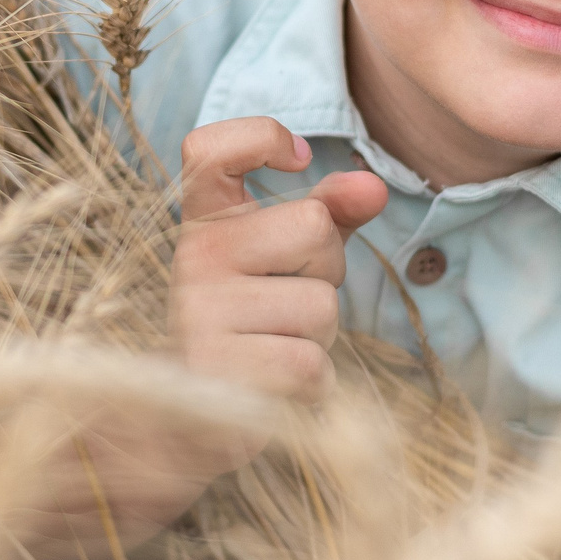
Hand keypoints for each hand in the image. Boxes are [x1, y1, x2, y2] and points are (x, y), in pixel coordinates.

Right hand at [171, 118, 388, 407]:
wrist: (186, 424)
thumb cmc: (250, 327)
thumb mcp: (284, 262)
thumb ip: (329, 215)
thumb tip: (374, 187)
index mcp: (206, 223)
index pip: (211, 148)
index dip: (260, 135)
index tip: (297, 155)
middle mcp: (194, 257)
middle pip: (314, 227)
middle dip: (327, 272)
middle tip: (285, 305)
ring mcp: (200, 313)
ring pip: (320, 305)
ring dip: (318, 337)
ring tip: (275, 348)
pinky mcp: (217, 370)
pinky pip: (310, 364)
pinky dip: (311, 384)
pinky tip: (274, 386)